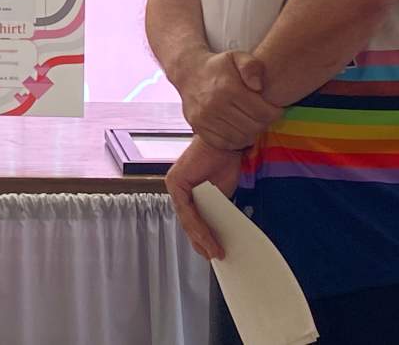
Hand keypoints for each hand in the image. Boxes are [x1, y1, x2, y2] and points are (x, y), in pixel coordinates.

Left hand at [165, 136, 242, 260]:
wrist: (224, 142)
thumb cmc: (223, 162)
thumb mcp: (221, 194)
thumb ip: (216, 211)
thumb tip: (219, 233)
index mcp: (188, 191)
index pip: (192, 220)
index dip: (202, 239)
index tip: (212, 252)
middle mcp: (178, 188)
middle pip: (188, 223)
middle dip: (202, 243)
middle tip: (214, 257)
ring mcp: (174, 186)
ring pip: (187, 221)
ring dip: (202, 239)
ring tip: (215, 252)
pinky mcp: (175, 183)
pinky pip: (187, 212)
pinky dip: (199, 228)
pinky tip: (209, 240)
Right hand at [177, 51, 282, 150]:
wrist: (188, 73)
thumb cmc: (218, 66)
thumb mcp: (237, 56)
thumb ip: (252, 66)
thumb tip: (258, 87)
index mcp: (228, 87)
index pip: (262, 112)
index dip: (274, 113)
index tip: (275, 110)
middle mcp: (214, 105)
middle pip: (252, 127)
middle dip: (264, 123)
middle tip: (263, 117)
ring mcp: (204, 118)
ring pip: (240, 138)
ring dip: (251, 133)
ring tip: (252, 123)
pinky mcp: (198, 127)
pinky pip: (224, 143)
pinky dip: (235, 141)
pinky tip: (238, 130)